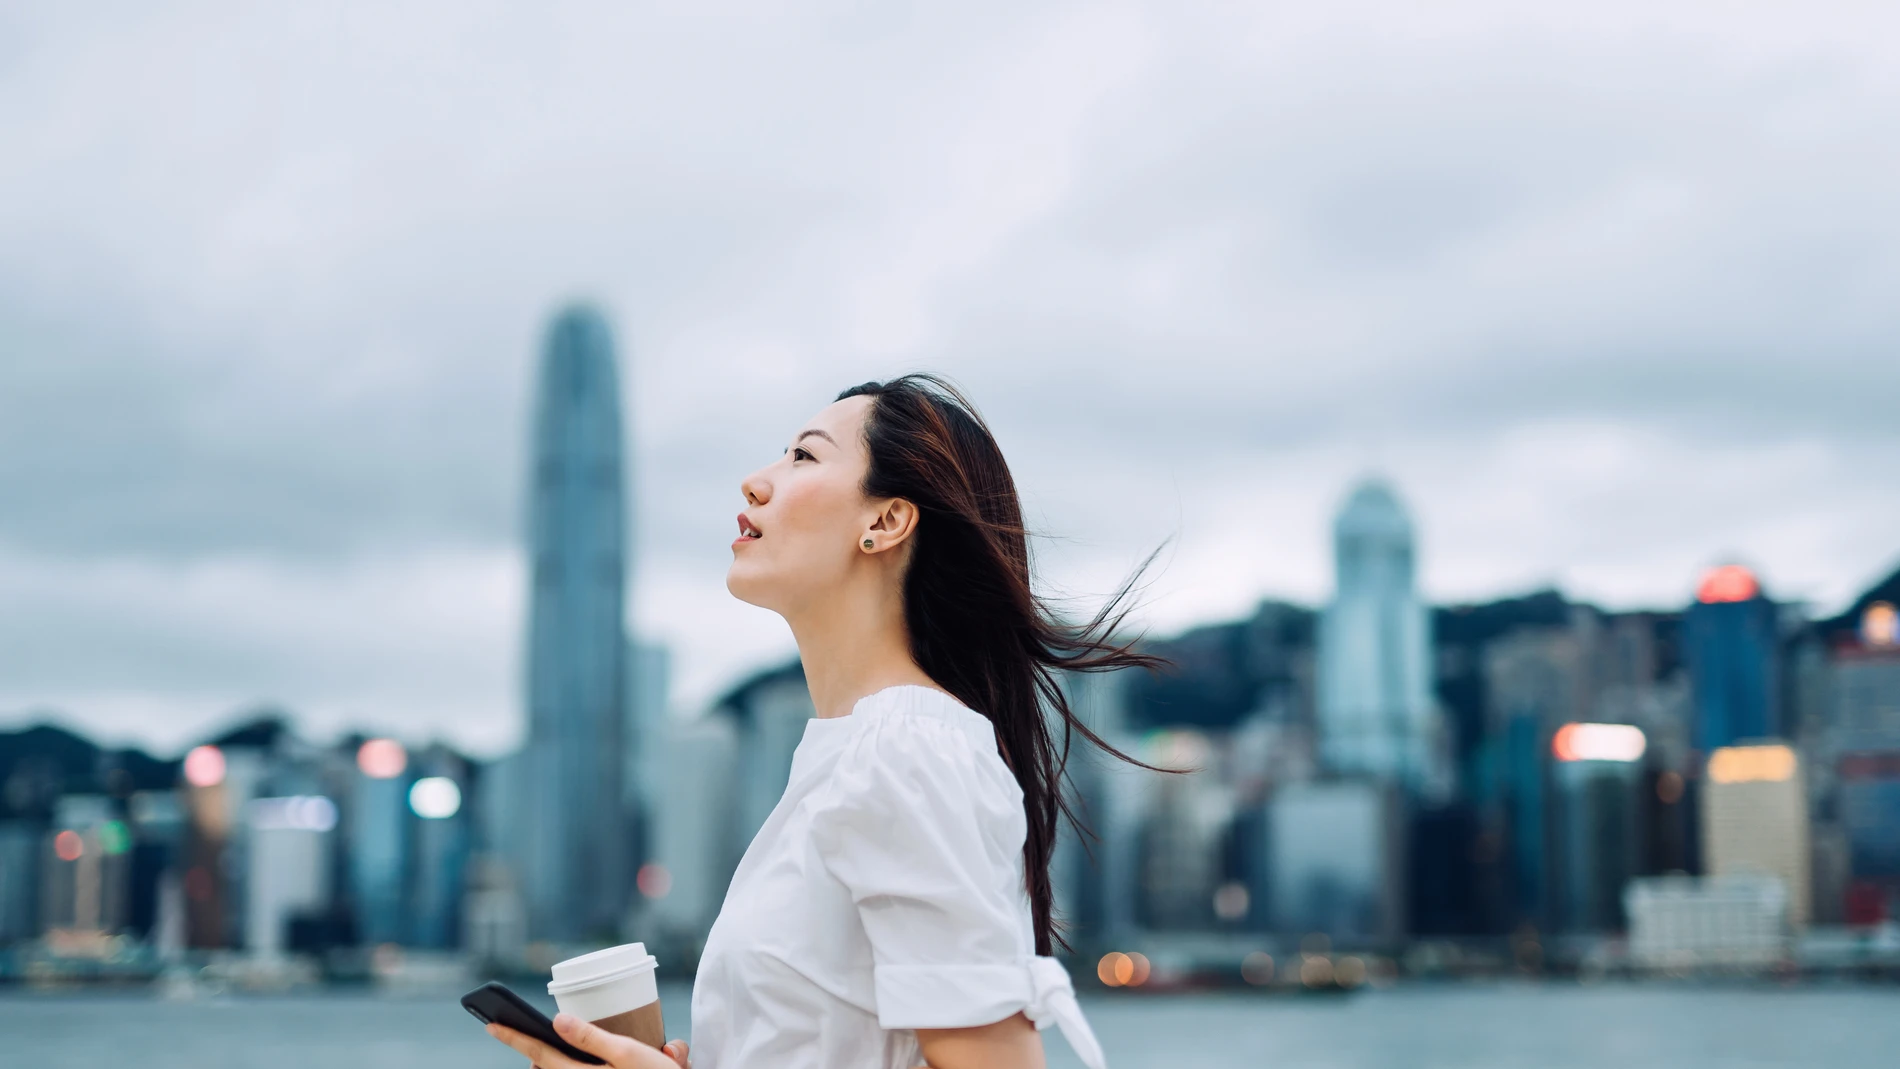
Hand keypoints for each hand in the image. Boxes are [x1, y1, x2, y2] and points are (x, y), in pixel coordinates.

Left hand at [485, 1012, 689, 1068]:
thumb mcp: (628, 1053)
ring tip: (575, 1049)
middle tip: (538, 1036)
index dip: (513, 1037)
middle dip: (541, 1053)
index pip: (537, 1052)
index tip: (490, 1025)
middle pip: (548, 1068)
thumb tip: (558, 1020)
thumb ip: (591, 1038)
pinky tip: (625, 1058)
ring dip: (564, 1061)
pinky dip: (581, 1065)